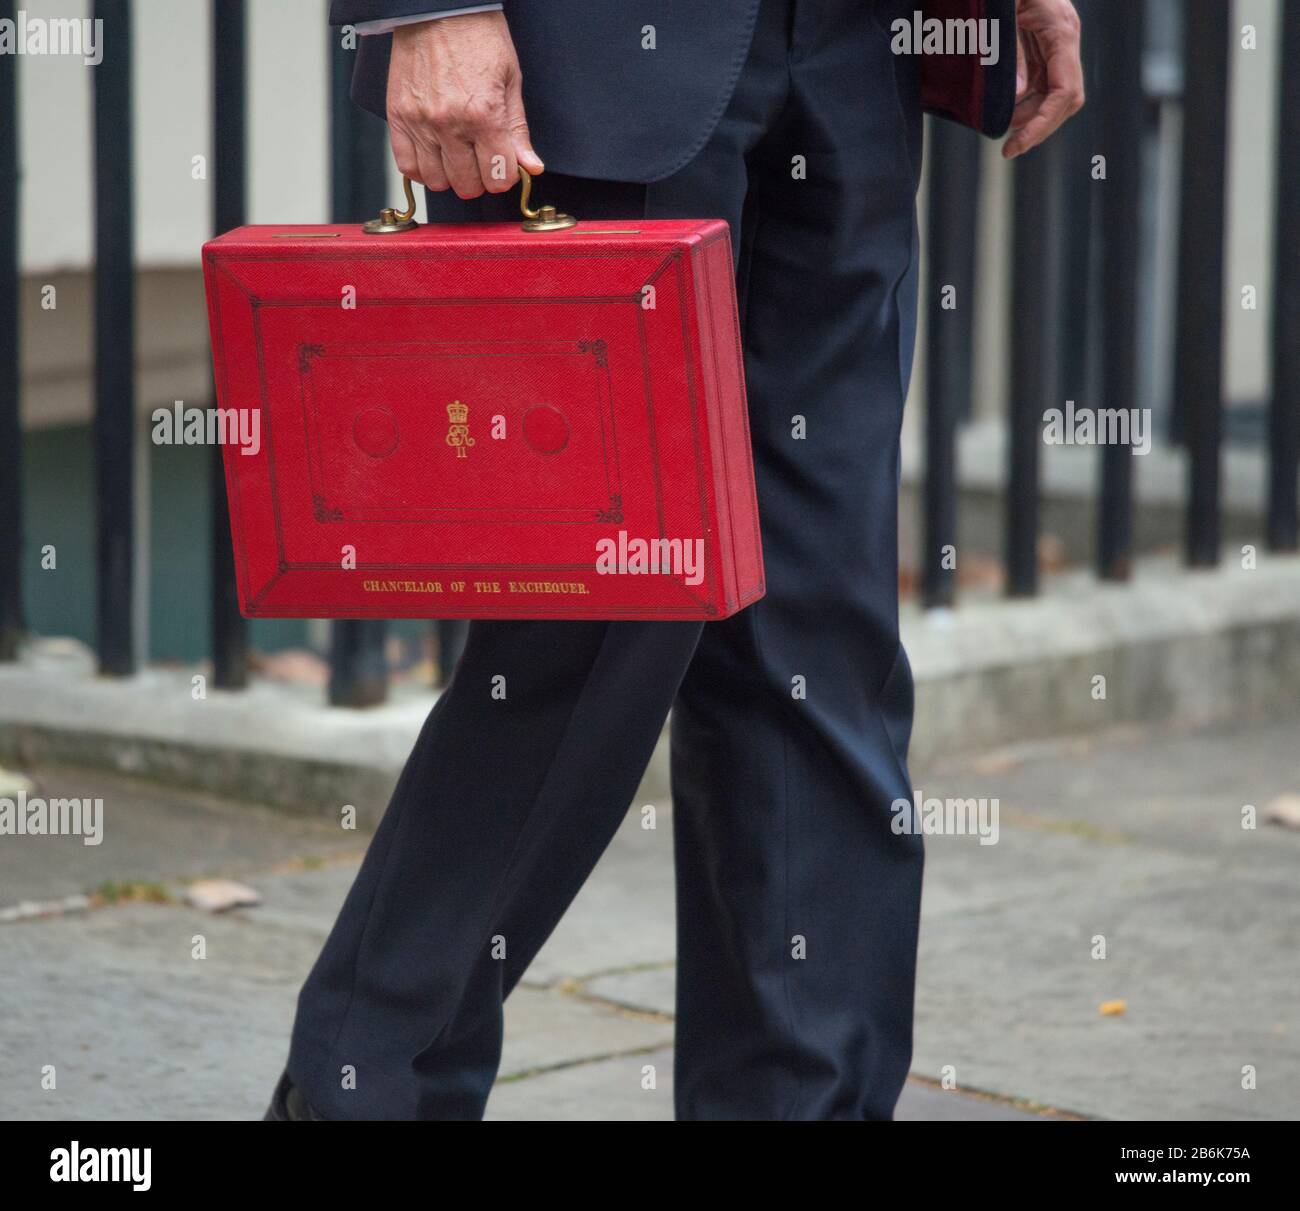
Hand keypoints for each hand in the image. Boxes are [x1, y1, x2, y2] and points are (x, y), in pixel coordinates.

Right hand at [386, 12, 543, 198]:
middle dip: (480, 178)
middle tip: (480, 160)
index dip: (504, 176)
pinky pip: (407, 166)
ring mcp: (421, 122)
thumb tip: (530, 167)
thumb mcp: (510, 80)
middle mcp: (451, 123)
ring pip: (437, 181)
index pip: (498, 177)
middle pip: (468, 185)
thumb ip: (518, 130)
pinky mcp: (398, 117)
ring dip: (450, 176)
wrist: (439, 7)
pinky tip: (433, 156)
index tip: (502, 166)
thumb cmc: (477, 36)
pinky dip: (421, 169)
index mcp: (485, 115)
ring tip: (456, 156)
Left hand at [1002, 0, 1084, 158]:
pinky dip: (1026, 102)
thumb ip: (1011, 54)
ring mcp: (1056, 41)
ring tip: (1003, 131)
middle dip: (1039, 126)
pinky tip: (1007, 111)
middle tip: (1009, 149)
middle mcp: (1065, 38)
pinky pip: (1044, 81)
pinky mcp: (1044, 43)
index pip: (1065, 92)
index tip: (1016, 146)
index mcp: (1060, 30)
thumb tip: (1021, 96)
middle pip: (1066, 99)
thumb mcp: (1001, 17)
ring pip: (1055, 94)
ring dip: (1031, 117)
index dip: (1042, 124)